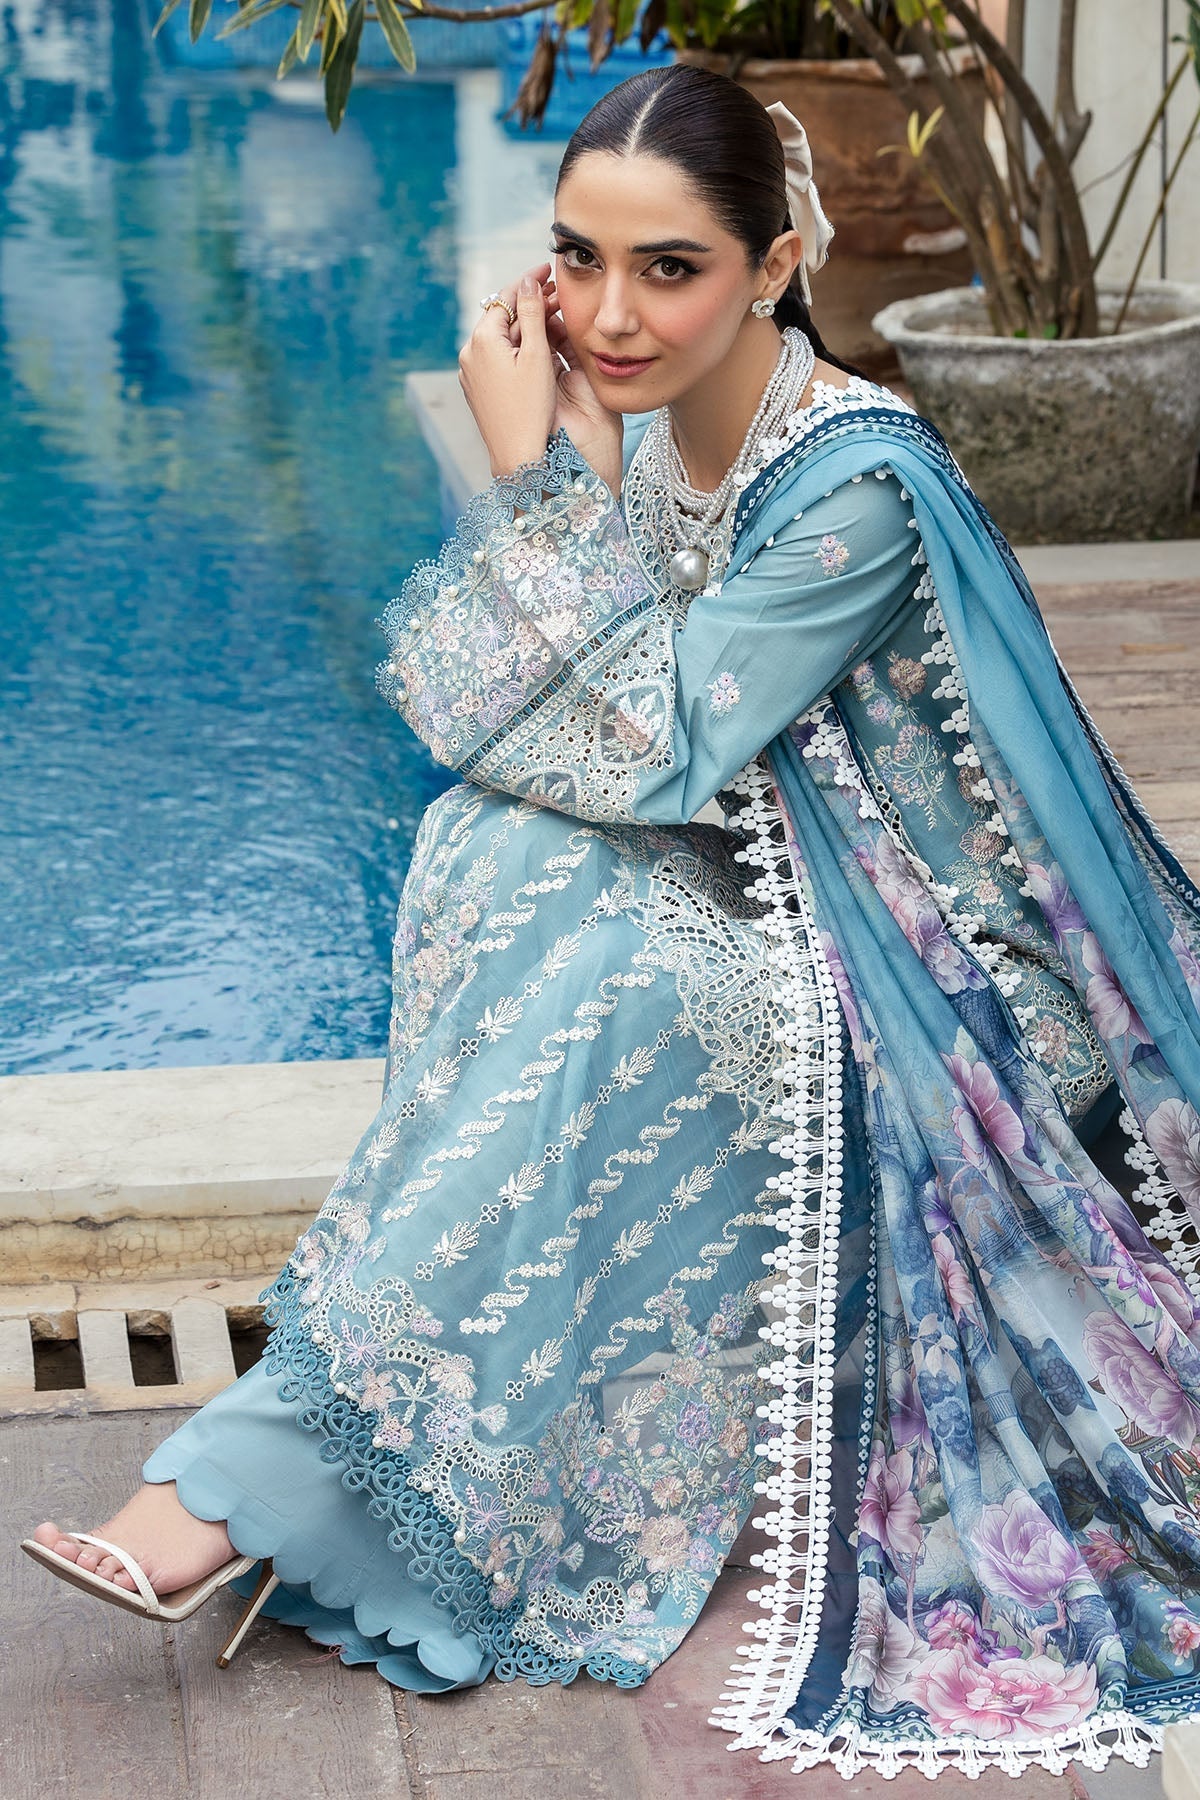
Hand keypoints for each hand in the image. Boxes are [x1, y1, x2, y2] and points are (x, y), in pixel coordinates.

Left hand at [458, 262, 623, 496]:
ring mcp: (471, 373)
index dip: (529, 281)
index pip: (505, 297)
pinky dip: (516, 348)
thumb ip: (531, 313)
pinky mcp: (478, 389)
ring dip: (525, 327)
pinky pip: (498, 358)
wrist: (518, 457)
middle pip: (502, 317)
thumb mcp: (537, 355)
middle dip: (529, 304)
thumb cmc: (531, 409)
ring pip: (501, 339)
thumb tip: (529, 281)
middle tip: (558, 294)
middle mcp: (469, 354)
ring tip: (553, 319)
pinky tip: (537, 349)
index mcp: (481, 341)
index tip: (549, 269)